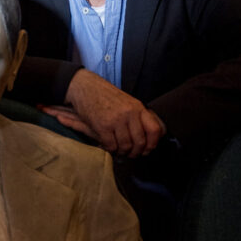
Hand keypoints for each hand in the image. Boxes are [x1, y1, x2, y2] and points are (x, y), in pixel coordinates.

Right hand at [48, 69, 164, 156]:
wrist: (85, 87)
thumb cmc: (105, 96)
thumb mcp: (127, 102)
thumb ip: (138, 117)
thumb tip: (150, 136)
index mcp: (138, 107)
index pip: (155, 130)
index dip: (152, 143)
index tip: (147, 149)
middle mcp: (129, 113)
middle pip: (140, 142)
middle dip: (135, 152)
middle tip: (130, 154)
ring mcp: (116, 119)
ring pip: (126, 146)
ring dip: (122, 152)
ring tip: (118, 150)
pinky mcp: (103, 125)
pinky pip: (111, 145)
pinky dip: (110, 149)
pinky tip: (108, 145)